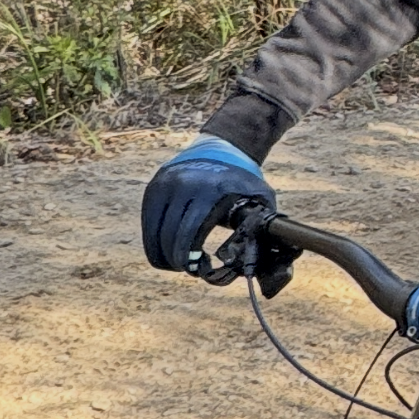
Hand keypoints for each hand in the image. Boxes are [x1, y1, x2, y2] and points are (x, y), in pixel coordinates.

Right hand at [141, 138, 275, 274]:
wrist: (221, 148)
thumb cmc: (243, 182)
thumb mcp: (260, 199)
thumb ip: (264, 228)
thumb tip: (270, 268)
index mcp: (211, 191)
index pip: (190, 234)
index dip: (190, 259)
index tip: (199, 270)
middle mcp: (184, 185)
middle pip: (169, 237)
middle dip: (177, 261)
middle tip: (189, 269)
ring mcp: (166, 184)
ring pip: (154, 233)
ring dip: (163, 255)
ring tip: (177, 263)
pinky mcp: (155, 187)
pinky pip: (148, 223)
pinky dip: (154, 241)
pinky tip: (168, 250)